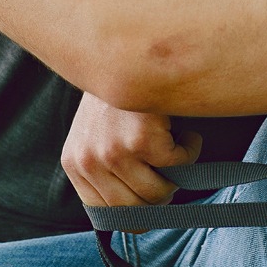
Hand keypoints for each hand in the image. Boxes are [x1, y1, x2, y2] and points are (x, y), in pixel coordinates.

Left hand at [62, 91, 202, 207]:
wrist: (126, 49)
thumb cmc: (119, 95)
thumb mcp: (97, 133)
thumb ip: (106, 170)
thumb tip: (140, 217)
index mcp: (75, 164)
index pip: (107, 216)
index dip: (138, 216)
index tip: (158, 206)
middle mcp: (89, 161)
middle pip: (137, 212)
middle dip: (162, 195)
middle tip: (171, 170)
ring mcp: (113, 151)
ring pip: (161, 193)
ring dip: (178, 172)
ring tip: (175, 145)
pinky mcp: (141, 139)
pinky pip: (179, 165)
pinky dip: (191, 148)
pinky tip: (183, 130)